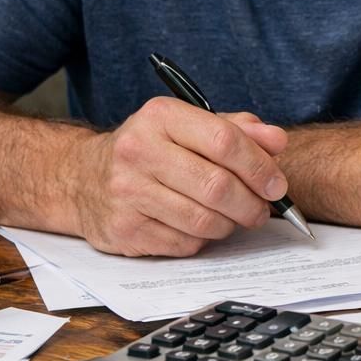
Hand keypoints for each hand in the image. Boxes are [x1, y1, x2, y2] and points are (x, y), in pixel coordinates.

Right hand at [72, 96, 289, 256]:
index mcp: (161, 117)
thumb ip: (237, 129)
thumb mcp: (189, 126)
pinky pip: (185, 243)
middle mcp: (138, 151)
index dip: (259, 166)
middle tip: (263, 209)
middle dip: (252, 203)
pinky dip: (204, 239)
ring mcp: (127, 193)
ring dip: (231, 224)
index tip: (277, 184)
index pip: (224, 141)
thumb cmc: (151, 149)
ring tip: (235, 217)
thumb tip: (277, 141)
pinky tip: (202, 226)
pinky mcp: (124, 229)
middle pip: (216, 186)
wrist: (82, 177)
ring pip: (204, 220)